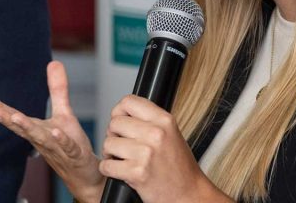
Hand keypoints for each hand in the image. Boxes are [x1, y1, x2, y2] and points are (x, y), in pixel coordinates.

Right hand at [0, 60, 103, 202]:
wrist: (84, 174)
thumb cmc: (69, 144)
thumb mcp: (63, 113)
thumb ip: (57, 89)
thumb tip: (53, 62)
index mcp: (36, 128)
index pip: (14, 116)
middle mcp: (41, 139)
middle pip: (22, 128)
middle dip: (7, 119)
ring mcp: (56, 148)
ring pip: (40, 138)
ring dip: (27, 128)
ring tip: (16, 117)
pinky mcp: (74, 154)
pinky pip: (66, 147)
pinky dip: (60, 141)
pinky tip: (55, 132)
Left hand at [101, 95, 231, 202]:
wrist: (189, 194)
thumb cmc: (178, 167)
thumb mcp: (170, 134)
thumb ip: (149, 120)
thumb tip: (120, 112)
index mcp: (164, 120)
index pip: (128, 102)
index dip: (119, 112)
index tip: (121, 122)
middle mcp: (156, 133)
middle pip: (115, 122)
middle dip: (114, 135)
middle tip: (122, 146)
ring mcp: (146, 153)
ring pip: (108, 143)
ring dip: (110, 154)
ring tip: (123, 160)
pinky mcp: (137, 173)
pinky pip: (106, 165)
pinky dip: (109, 170)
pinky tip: (121, 171)